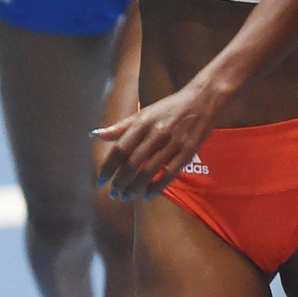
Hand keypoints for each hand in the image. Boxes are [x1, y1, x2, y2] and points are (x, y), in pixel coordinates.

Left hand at [93, 84, 219, 201]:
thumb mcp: (144, 113)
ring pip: (150, 171)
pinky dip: (157, 187)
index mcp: (142, 122)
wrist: (202, 100)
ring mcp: (173, 143)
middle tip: (114, 194)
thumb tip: (96, 135)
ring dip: (135, 187)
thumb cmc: (168, 108)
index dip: (108, 166)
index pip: (120, 148)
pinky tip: (148, 195)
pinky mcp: (188, 151)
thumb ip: (120, 127)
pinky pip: (170, 174)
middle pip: (133, 163)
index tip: (100, 181)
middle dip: (121, 182)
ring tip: (127, 196)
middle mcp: (156, 132)